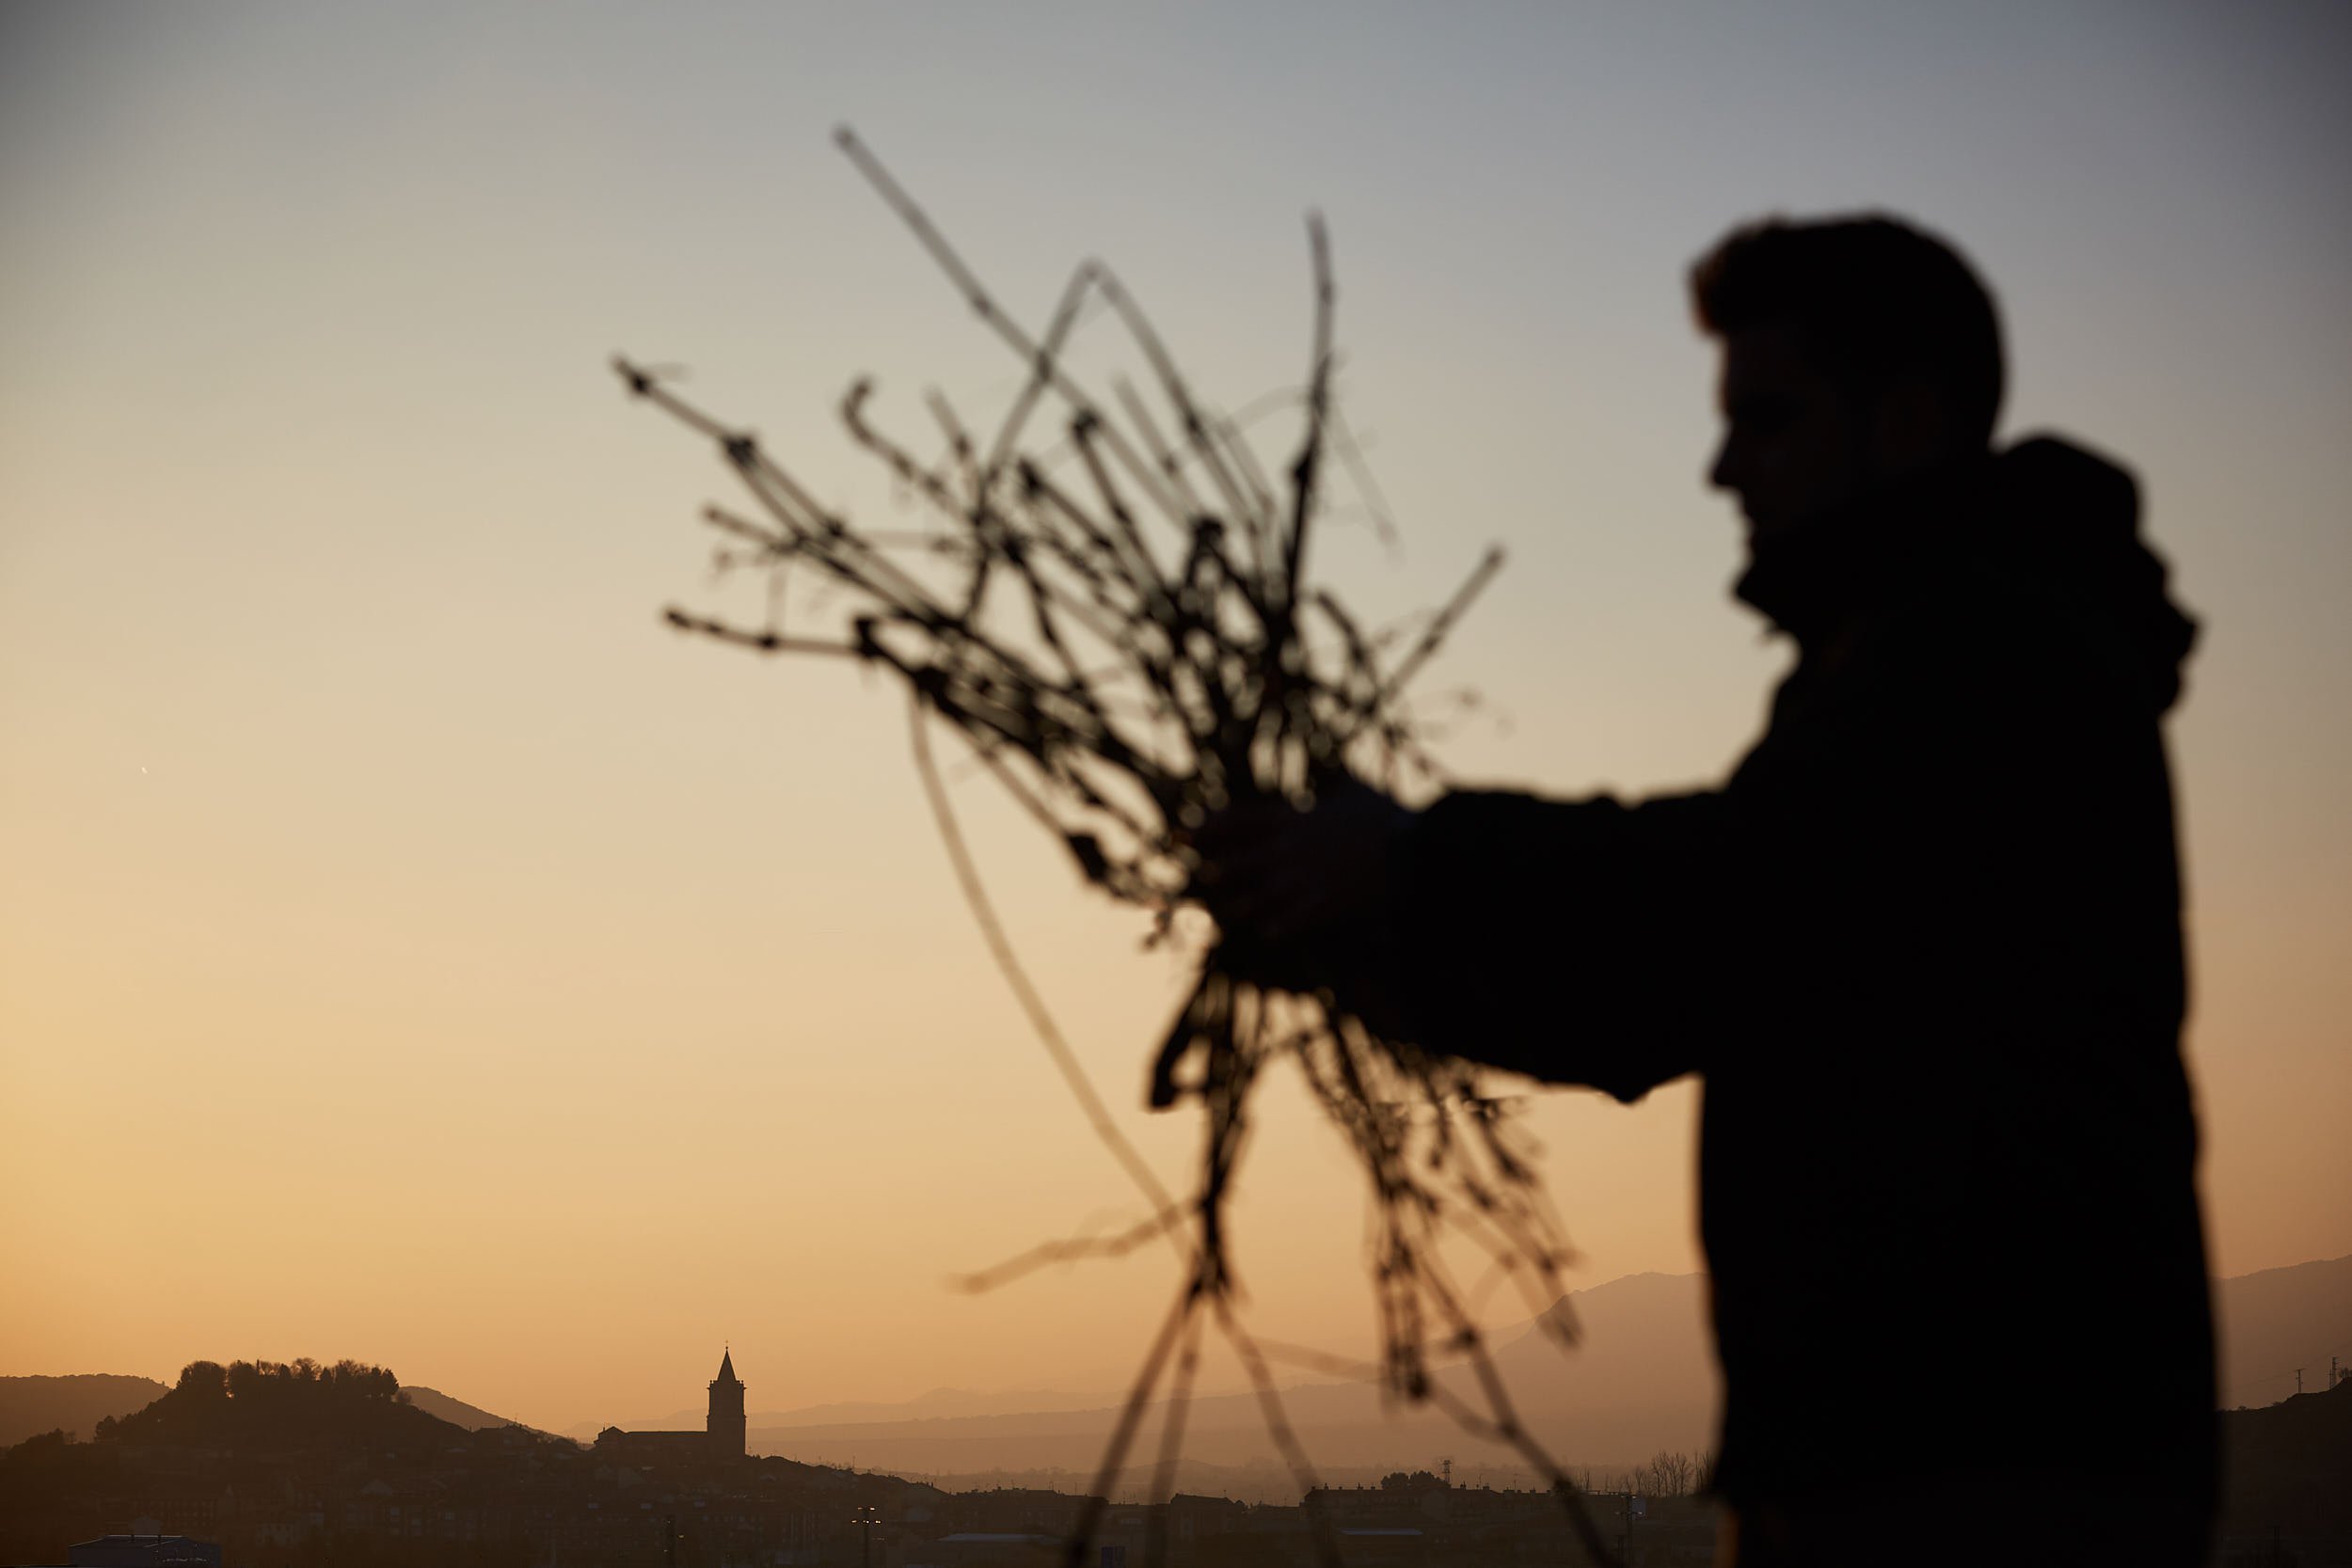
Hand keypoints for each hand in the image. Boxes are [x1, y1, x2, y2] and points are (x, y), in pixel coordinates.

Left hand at [1187, 778, 1415, 967]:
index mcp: (1297, 820)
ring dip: (1243, 904)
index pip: (1244, 821)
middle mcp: (1293, 850)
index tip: (1187, 830)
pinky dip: (1279, 927)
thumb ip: (1344, 781)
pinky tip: (1267, 934)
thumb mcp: (1361, 792)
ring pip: (1261, 895)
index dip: (1212, 826)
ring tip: (1228, 912)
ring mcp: (1306, 880)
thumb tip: (1342, 767)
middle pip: (1244, 861)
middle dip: (1220, 869)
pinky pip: (1293, 920)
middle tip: (1200, 874)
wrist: (1413, 851)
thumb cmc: (1388, 819)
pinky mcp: (1324, 904)